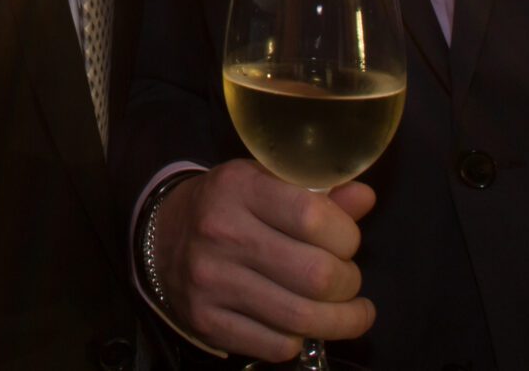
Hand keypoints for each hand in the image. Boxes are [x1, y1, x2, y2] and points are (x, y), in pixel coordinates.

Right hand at [151, 160, 375, 361]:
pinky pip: (275, 346)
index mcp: (239, 186)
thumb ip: (319, 192)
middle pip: (316, 275)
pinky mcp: (206, 321)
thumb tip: (365, 198)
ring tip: (351, 313)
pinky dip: (299, 340)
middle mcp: (221, 232)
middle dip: (349, 283)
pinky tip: (303, 326)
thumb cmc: (230, 206)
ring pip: (301, 318)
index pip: (314, 217)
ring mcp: (210, 281)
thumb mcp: (267, 183)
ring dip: (341, 321)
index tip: (348, 243)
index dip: (347, 237)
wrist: (163, 236)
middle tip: (349, 280)